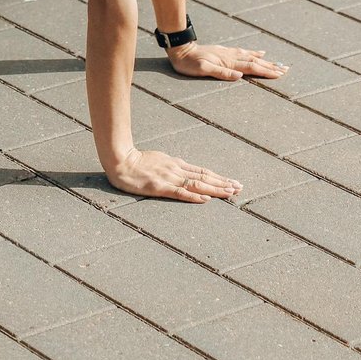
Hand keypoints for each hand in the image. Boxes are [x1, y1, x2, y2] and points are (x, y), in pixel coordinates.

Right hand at [106, 149, 242, 202]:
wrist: (120, 160)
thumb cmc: (136, 161)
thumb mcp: (159, 160)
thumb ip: (172, 165)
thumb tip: (186, 170)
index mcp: (176, 164)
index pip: (203, 172)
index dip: (219, 177)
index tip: (233, 182)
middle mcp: (176, 169)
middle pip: (205, 177)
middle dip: (223, 183)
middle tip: (240, 188)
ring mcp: (169, 178)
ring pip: (197, 184)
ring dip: (216, 189)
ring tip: (231, 193)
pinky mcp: (160, 187)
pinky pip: (180, 192)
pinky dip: (195, 196)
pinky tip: (206, 199)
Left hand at [167, 42, 286, 80]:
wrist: (181, 50)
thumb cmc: (189, 63)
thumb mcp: (202, 70)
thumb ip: (221, 73)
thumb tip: (239, 76)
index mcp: (228, 62)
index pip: (251, 67)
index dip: (265, 71)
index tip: (279, 74)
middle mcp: (231, 56)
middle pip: (255, 61)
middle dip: (270, 66)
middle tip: (286, 69)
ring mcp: (229, 53)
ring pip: (252, 56)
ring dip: (265, 60)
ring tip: (278, 63)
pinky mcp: (225, 52)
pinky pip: (244, 52)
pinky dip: (254, 53)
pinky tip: (260, 52)